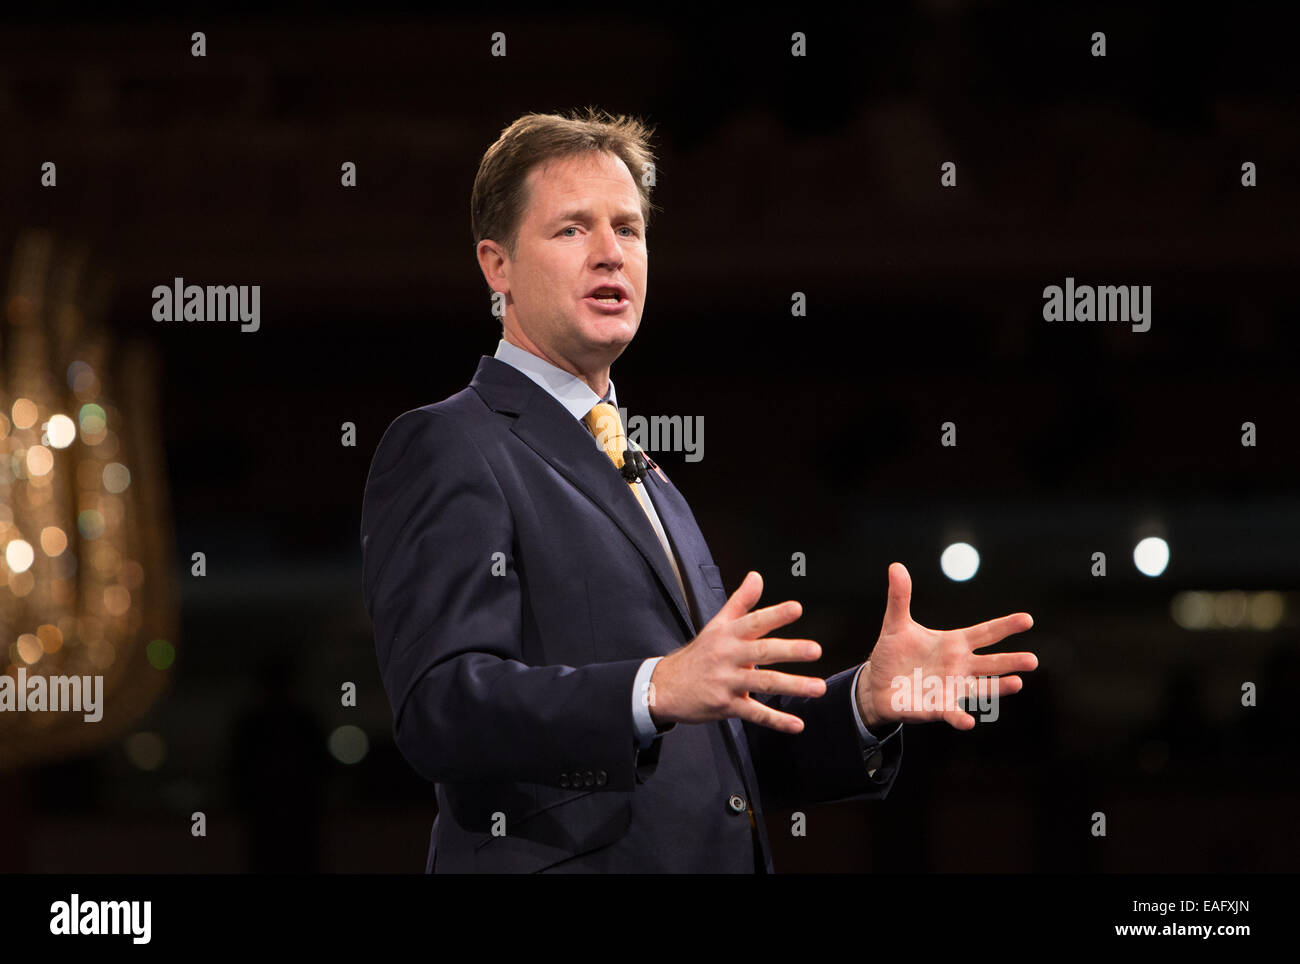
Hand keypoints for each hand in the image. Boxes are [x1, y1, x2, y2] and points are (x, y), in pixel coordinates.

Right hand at [648, 571, 825, 732]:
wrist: (665, 687)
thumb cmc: (698, 655)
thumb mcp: (716, 624)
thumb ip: (741, 601)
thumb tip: (757, 577)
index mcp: (727, 635)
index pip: (753, 621)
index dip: (775, 614)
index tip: (796, 608)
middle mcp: (728, 657)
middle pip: (762, 652)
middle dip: (790, 651)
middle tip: (815, 650)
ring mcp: (727, 683)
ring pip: (763, 683)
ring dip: (792, 686)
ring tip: (818, 687)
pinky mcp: (727, 706)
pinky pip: (755, 714)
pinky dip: (777, 721)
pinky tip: (797, 724)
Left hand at [856, 562, 1036, 729]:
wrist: (878, 684)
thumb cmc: (894, 653)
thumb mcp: (896, 624)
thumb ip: (900, 597)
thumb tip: (895, 566)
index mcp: (954, 644)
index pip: (984, 633)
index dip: (1005, 626)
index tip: (1027, 619)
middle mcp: (959, 667)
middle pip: (990, 663)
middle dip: (1010, 661)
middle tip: (1033, 660)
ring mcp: (951, 688)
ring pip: (981, 688)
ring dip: (998, 687)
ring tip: (1017, 684)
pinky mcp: (937, 707)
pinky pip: (952, 712)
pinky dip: (960, 717)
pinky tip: (968, 722)